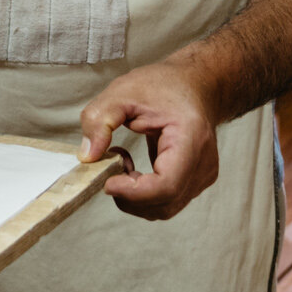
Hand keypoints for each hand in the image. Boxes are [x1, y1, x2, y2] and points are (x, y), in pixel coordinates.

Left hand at [77, 58, 219, 220]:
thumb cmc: (163, 85)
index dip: (134, 192)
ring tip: (122, 164)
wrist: (195, 83)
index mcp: (191, 139)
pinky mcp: (196, 182)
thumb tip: (87, 157)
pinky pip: (167, 201)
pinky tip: (133, 170)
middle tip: (109, 168)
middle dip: (129, 196)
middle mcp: (204, 163)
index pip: (166, 185)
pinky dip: (144, 194)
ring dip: (135, 196)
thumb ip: (100, 120)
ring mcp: (203, 176)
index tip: (108, 181)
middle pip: (165, 203)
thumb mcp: (123, 92)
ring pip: (165, 208)